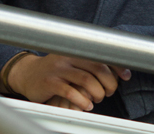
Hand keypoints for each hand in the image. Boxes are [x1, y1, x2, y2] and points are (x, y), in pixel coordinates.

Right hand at [6, 53, 130, 111]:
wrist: (28, 74)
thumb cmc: (55, 70)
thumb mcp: (72, 61)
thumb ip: (91, 63)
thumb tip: (119, 71)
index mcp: (76, 49)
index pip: (102, 54)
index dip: (117, 66)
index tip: (126, 76)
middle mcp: (68, 56)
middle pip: (97, 67)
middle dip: (109, 83)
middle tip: (108, 92)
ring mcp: (58, 68)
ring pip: (87, 80)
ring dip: (98, 93)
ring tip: (98, 98)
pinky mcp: (50, 82)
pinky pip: (71, 92)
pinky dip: (83, 101)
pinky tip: (86, 104)